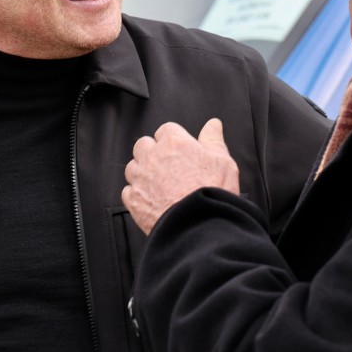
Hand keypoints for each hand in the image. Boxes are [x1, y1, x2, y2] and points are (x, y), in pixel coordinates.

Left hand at [122, 118, 240, 234]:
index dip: (174, 140)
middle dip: (153, 152)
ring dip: (142, 172)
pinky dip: (137, 193)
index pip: (166, 130)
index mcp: (174, 144)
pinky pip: (128, 190)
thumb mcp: (223, 161)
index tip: (180, 150)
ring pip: (133, 167)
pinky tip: (152, 199)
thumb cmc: (211, 194)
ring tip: (160, 184)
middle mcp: (153, 157)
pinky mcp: (133, 199)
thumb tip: (213, 125)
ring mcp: (140, 178)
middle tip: (169, 165)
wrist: (198, 226)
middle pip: (144, 145)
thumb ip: (213, 139)